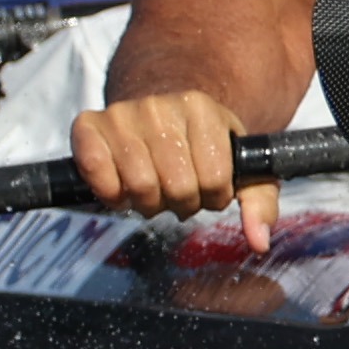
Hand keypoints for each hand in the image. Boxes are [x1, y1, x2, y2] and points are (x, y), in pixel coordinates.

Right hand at [71, 86, 270, 259]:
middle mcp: (159, 106)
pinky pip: (99, 176)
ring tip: (153, 188)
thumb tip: (260, 242)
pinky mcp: (88, 126)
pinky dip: (111, 195)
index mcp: (202, 109)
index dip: (213, 197)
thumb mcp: (237, 163)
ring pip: (140, 187)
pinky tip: (122, 186)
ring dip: (148, 203)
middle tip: (177, 191)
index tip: (208, 187)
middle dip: (180, 203)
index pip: (215, 180)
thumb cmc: (201, 145)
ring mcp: (121, 114)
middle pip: (177, 188)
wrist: (157, 109)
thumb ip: (258, 201)